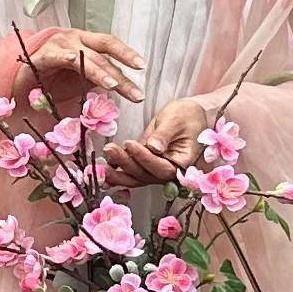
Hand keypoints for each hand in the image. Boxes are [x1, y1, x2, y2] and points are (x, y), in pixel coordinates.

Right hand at [16, 28, 145, 103]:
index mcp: (87, 43)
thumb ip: (101, 78)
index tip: (142, 67)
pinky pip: (55, 56)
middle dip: (120, 75)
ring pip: (84, 58)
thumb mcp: (82, 79)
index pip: (110, 46)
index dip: (126, 54)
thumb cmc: (54, 81)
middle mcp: (74, 39)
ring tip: (112, 85)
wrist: (22, 85)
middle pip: (102, 54)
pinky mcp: (41, 56)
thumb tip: (127, 86)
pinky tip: (73, 59)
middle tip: (136, 92)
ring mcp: (58, 46)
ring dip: (99, 72)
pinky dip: (64, 56)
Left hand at [104, 95, 219, 185]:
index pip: (161, 167)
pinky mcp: (145, 164)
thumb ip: (165, 134)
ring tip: (101, 163)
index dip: (144, 158)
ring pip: (135, 177)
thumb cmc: (188, 115)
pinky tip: (102, 169)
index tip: (130, 144)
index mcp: (182, 163)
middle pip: (145, 175)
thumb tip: (154, 147)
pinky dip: (117, 171)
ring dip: (117, 172)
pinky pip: (130, 172)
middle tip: (110, 149)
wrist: (191, 115)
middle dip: (126, 163)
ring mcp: (156, 169)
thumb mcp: (177, 120)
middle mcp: (169, 171)